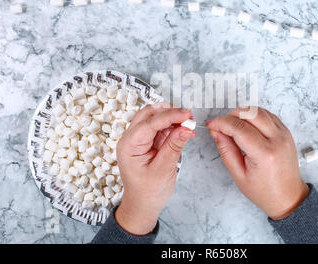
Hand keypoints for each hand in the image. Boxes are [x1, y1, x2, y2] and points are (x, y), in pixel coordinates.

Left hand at [115, 103, 195, 234]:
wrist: (142, 206)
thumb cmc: (147, 193)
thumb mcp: (163, 170)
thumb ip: (174, 146)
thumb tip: (186, 127)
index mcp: (128, 145)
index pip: (149, 123)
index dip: (169, 116)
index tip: (186, 114)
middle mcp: (131, 139)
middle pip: (149, 114)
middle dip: (169, 112)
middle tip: (188, 117)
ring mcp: (139, 140)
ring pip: (156, 119)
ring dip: (173, 119)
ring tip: (189, 125)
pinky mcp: (148, 142)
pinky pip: (161, 128)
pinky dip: (173, 127)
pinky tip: (185, 131)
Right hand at [207, 107, 308, 219]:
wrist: (287, 197)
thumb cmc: (265, 191)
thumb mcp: (239, 175)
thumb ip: (226, 150)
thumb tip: (216, 132)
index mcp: (265, 154)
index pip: (239, 128)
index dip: (221, 123)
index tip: (211, 125)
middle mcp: (278, 140)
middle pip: (250, 113)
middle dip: (231, 115)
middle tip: (222, 126)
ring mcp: (284, 134)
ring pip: (260, 111)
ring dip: (243, 114)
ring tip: (233, 128)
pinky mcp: (286, 132)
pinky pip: (268, 115)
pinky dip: (254, 116)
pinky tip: (247, 126)